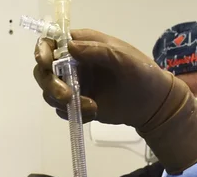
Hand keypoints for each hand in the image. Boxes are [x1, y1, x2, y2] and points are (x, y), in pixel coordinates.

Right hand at [33, 29, 196, 173]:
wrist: (153, 103)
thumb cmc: (141, 73)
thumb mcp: (123, 57)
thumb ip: (97, 51)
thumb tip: (69, 47)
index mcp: (82, 44)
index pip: (51, 42)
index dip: (42, 51)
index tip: (46, 63)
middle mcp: (73, 63)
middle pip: (43, 71)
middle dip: (50, 84)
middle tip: (67, 96)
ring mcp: (74, 85)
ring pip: (50, 92)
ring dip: (64, 102)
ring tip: (92, 107)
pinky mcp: (78, 104)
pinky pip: (62, 110)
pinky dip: (73, 113)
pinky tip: (93, 113)